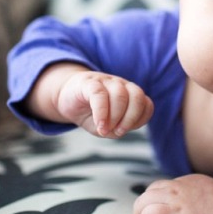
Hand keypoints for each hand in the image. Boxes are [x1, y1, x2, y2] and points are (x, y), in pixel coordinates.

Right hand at [28, 64, 153, 137]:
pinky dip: (102, 112)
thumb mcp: (106, 126)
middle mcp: (121, 85)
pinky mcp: (88, 82)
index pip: (146, 104)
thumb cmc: (90, 113)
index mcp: (130, 94)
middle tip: (118, 132)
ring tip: (105, 130)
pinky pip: (100, 94)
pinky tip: (99, 125)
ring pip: (120, 95)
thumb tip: (119, 130)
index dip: (139, 119)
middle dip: (131, 118)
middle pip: (137, 96)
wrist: (67, 98)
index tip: (124, 130)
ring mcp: (105, 81)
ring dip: (116, 117)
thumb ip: (116, 130)